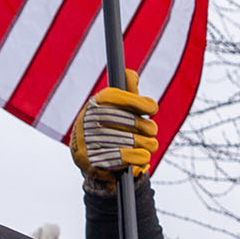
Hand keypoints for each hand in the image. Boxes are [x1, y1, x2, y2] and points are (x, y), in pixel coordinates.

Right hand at [71, 73, 159, 190]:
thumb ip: (127, 94)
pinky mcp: (90, 162)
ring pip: (124, 139)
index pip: (113, 97)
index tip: (154, 108)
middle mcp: (85, 121)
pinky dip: (137, 157)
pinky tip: (144, 156)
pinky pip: (120, 157)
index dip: (135, 101)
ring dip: (144, 143)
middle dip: (143, 125)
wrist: (95, 164)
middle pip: (121, 119)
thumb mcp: (119, 111)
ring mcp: (86, 142)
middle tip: (153, 130)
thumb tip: (131, 75)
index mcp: (93, 105)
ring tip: (151, 145)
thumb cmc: (113, 131)